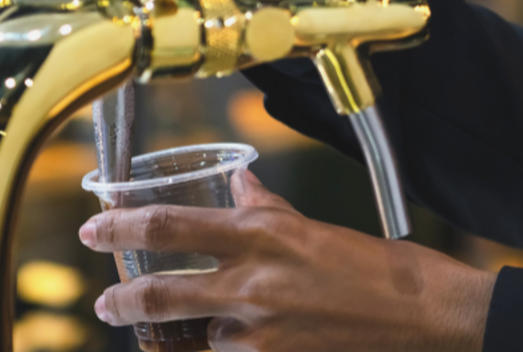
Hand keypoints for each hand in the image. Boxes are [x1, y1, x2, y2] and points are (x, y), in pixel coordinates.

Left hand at [79, 169, 495, 351]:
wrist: (430, 319)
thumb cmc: (380, 270)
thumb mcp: (316, 228)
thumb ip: (267, 211)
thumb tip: (239, 187)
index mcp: (263, 237)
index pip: (169, 225)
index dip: (120, 226)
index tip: (93, 228)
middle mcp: (253, 285)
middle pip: (160, 292)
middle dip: (121, 301)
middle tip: (105, 303)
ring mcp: (262, 336)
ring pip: (190, 340)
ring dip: (172, 337)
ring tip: (158, 334)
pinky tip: (212, 348)